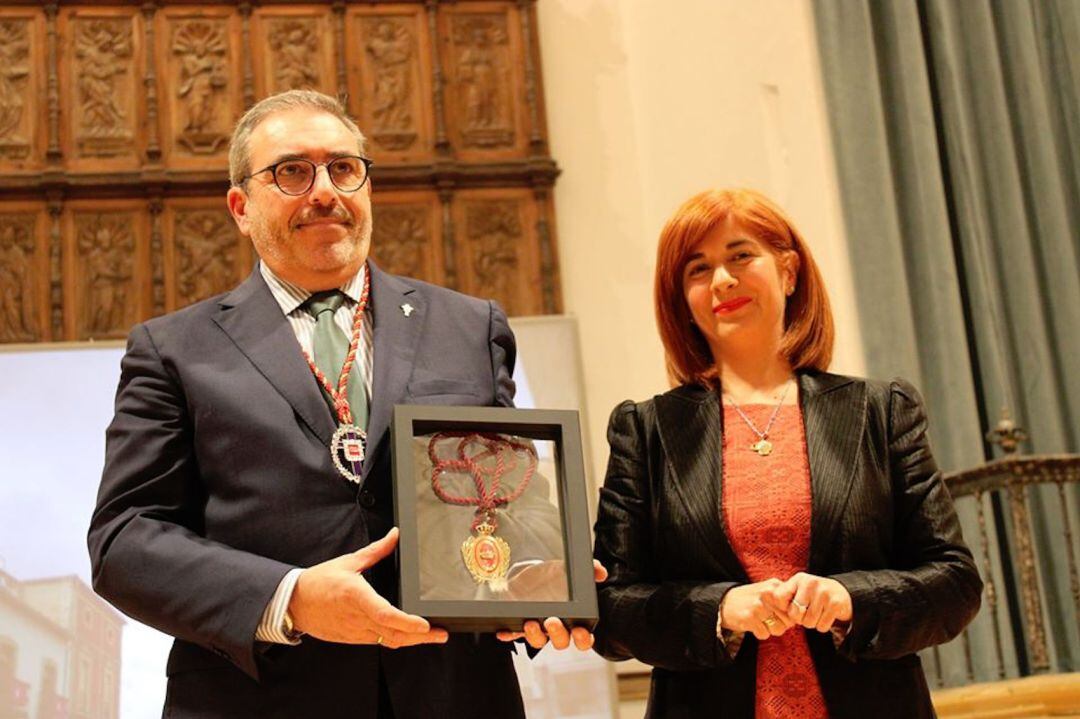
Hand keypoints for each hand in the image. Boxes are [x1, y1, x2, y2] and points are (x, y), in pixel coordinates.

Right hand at [289, 528, 448, 647]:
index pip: (385, 613)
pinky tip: (407, 637)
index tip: (425, 624)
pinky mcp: (351, 638)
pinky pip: (377, 642)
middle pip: (392, 633)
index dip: (407, 622)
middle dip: (420, 637)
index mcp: (356, 595)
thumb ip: (376, 550)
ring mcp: (354, 631)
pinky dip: (395, 640)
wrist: (294, 603)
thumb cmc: (319, 582)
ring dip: (410, 641)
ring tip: (432, 637)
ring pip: (387, 641)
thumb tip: (395, 536)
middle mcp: (356, 617)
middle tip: (441, 634)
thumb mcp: (348, 562)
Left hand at [495, 560, 607, 649]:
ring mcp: (538, 628)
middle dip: (557, 635)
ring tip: (530, 623)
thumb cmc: (554, 577)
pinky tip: (504, 632)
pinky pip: (514, 634)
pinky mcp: (519, 625)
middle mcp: (556, 628)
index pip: (583, 638)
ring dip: (534, 636)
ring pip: (538, 641)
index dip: (583, 639)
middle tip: (552, 622)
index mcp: (573, 619)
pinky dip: (510, 634)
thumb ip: (589, 570)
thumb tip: (600, 571)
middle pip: (560, 642)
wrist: (530, 575)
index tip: (580, 631)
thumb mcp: (569, 570)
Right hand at [720, 578, 796, 640]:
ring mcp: (758, 606)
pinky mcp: (749, 618)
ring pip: (779, 629)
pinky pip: (765, 634)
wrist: (722, 602)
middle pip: (789, 620)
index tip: (782, 615)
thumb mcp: (767, 591)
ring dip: (771, 630)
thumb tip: (801, 614)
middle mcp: (767, 594)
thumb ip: (783, 598)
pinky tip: (752, 625)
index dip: (791, 615)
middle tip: (769, 619)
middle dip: (781, 624)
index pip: (796, 607)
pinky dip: (759, 633)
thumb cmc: (749, 599)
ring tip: (761, 622)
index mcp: (774, 585)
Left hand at [769, 572, 852, 632]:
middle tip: (808, 613)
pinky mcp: (835, 604)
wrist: (843, 594)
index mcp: (799, 579)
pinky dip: (823, 626)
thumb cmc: (814, 595)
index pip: (779, 597)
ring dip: (812, 623)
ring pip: (808, 623)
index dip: (783, 608)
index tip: (791, 609)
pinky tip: (826, 616)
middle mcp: (810, 583)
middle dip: (800, 619)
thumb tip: (768, 601)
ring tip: (818, 613)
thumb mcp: (800, 590)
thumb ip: (786, 595)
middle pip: (794, 614)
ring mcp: (824, 593)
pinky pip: (821, 626)